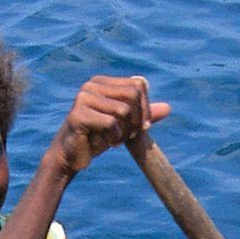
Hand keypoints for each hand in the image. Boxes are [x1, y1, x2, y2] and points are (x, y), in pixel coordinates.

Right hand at [47, 74, 171, 174]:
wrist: (71, 156)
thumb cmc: (97, 138)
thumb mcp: (124, 125)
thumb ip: (143, 115)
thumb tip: (168, 108)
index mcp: (103, 82)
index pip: (139, 84)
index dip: (146, 107)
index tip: (142, 127)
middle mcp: (92, 85)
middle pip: (133, 94)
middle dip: (138, 119)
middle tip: (129, 136)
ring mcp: (84, 98)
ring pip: (124, 109)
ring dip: (126, 131)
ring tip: (116, 140)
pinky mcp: (78, 114)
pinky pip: (111, 123)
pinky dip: (114, 137)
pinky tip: (107, 143)